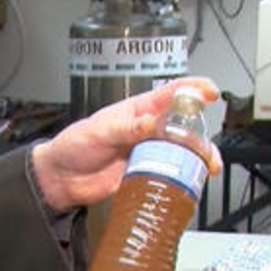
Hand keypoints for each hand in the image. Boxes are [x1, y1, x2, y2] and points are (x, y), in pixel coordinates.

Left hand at [30, 77, 223, 211]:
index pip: (170, 94)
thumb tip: (149, 122)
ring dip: (197, 158)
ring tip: (206, 167)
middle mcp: (147, 130)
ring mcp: (148, 152)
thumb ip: (126, 128)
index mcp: (137, 110)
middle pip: (184, 126)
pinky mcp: (145, 174)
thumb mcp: (99, 131)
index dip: (192, 89)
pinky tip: (191, 180)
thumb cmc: (74, 146)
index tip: (209, 92)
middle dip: (201, 134)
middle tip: (206, 147)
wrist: (61, 178)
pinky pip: (169, 174)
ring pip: (181, 151)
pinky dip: (183, 177)